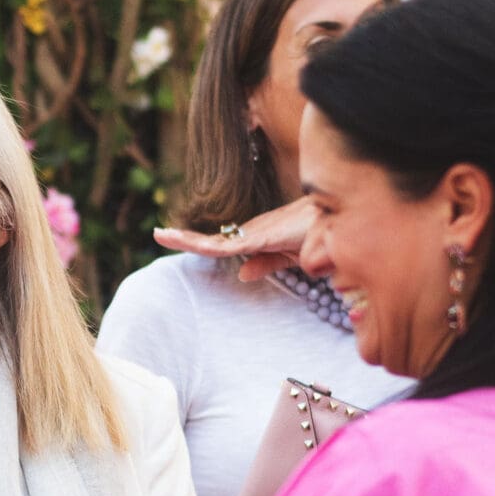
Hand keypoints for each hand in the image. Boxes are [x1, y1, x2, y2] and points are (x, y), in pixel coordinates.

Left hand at [153, 196, 318, 281]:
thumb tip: (242, 275)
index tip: (171, 238)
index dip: (196, 242)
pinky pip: (230, 245)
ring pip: (214, 241)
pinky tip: (191, 244)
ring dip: (188, 239)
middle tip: (157, 234)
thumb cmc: (317, 235)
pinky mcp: (262, 237)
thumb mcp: (288, 257)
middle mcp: (251, 231)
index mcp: (255, 237)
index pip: (220, 243)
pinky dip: (207, 245)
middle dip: (184, 238)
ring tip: (162, 235)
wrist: (337, 220)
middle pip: (211, 239)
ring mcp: (255, 233)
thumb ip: (266, 265)